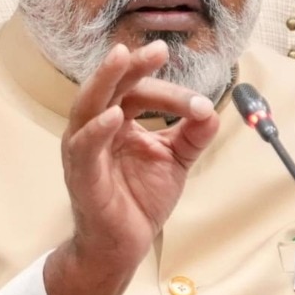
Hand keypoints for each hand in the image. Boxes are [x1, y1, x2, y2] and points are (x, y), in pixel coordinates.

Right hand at [44, 39, 219, 294]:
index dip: (168, 89)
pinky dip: (97, 129)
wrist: (123, 245)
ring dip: (105, 80)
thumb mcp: (175, 160)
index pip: (138, 91)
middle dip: (132, 65)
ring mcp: (84, 149)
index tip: (199, 101)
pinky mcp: (81, 174)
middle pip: (110, 86)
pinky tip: (115, 116)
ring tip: (122, 58)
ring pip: (88, 105)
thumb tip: (212, 110)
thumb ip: (193, 134)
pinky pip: (85, 147)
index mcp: (117, 120)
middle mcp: (96, 128)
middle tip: (156, 49)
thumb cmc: (140, 198)